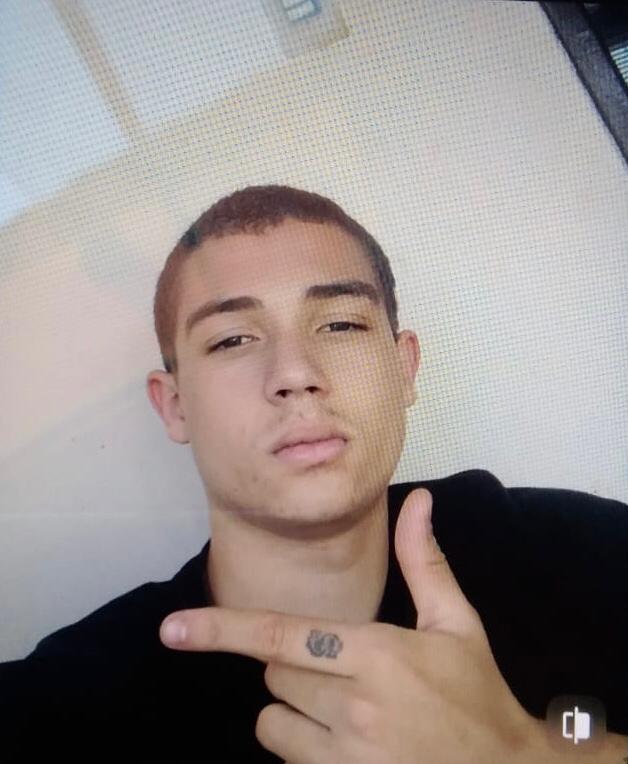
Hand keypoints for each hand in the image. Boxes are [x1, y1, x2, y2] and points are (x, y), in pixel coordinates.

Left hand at [157, 489, 553, 761]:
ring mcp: (345, 758)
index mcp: (376, 654)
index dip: (220, 629)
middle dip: (295, 665)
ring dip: (294, 708)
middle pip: (274, 673)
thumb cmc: (477, 695)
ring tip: (343, 710)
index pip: (281, 635)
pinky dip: (302, 745)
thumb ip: (425, 562)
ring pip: (273, 720)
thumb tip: (420, 500)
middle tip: (343, 669)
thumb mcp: (456, 624)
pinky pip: (288, 757)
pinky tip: (347, 744)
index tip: (172, 629)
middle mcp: (352, 707)